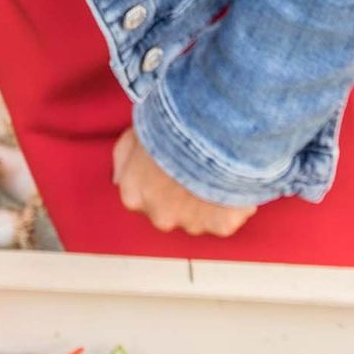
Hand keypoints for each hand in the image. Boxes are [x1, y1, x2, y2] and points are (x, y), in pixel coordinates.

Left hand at [113, 128, 257, 239]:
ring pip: (199, 214)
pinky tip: (234, 179)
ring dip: (206, 198)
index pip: (139, 193)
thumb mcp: (135, 133)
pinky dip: (233, 202)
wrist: (208, 132)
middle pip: (168, 208)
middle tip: (194, 164)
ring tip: (217, 168)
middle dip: (179, 192)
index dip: (155, 176)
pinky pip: (228, 216)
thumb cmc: (170, 127)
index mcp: (134, 195)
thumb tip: (118, 179)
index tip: (170, 161)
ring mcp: (191, 223)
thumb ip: (123, 158)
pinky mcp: (221, 225)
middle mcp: (159, 216)